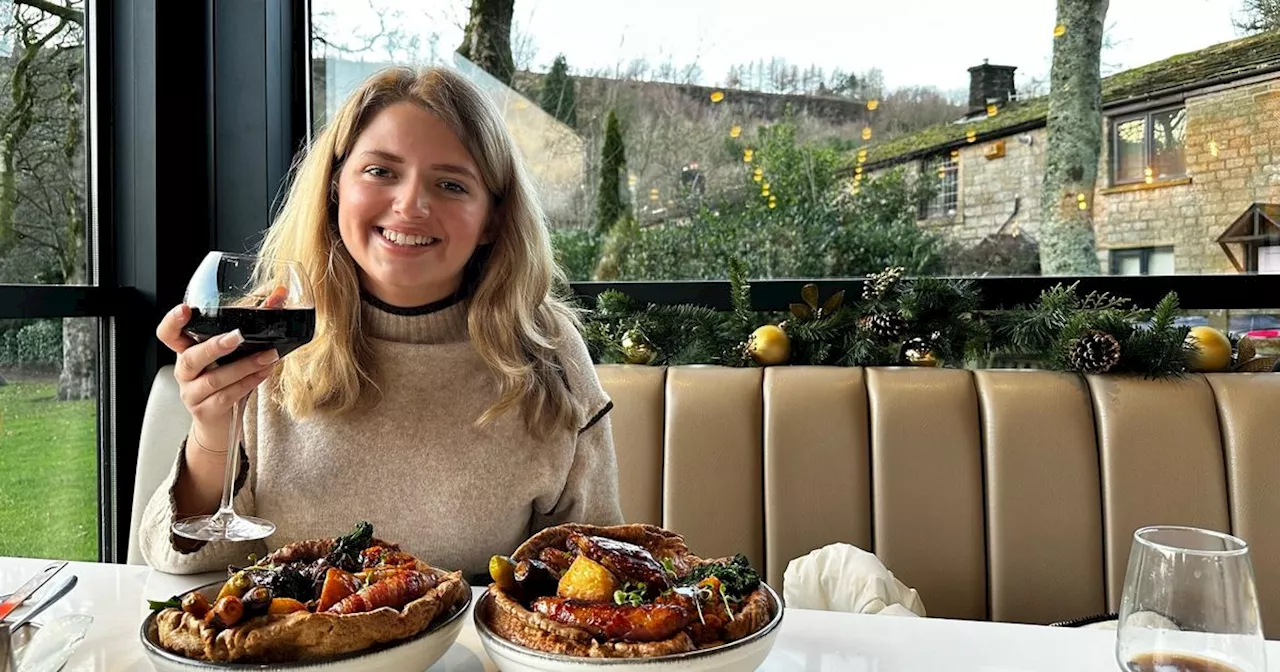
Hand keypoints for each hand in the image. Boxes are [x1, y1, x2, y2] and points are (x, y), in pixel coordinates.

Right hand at [155, 299, 281, 431]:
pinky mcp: (206, 411)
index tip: (184, 309)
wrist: (219, 424)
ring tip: (268, 356)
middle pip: (190, 358)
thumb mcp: (234, 354)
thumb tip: (280, 294)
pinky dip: (248, 383)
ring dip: (244, 366)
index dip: (172, 322)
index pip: (168, 335)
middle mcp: (185, 372)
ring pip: (214, 379)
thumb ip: (253, 324)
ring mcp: (192, 394)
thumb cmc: (227, 382)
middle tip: (238, 336)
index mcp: (187, 352)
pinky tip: (264, 373)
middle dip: (214, 346)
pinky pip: (226, 396)